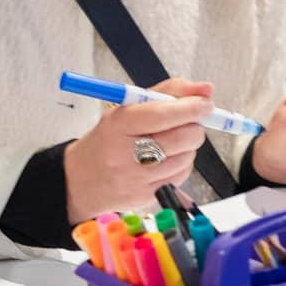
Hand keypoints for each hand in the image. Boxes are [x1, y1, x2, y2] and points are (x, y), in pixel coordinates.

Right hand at [62, 77, 212, 222]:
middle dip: (194, 126)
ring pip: (186, 158)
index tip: (205, 102)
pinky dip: (181, 165)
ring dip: (187, 147)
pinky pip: (180, 176)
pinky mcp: (146, 196)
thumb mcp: (128, 108)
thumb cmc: (109, 139)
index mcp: (118, 124)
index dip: (190, 107)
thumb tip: (205, 89)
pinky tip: (165, 160)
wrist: (79, 180)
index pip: (162, 114)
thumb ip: (169, 93)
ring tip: (170, 142)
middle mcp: (125, 152)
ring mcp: (136, 178)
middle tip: (190, 121)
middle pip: (181, 138)